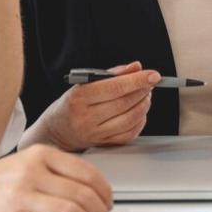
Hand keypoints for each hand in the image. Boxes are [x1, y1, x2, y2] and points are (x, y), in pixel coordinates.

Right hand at [33, 62, 158, 150]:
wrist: (58, 130)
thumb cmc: (73, 103)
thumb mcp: (85, 83)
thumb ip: (112, 74)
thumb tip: (136, 67)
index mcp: (79, 97)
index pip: (114, 87)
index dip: (137, 80)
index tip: (153, 75)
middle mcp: (86, 117)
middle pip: (125, 103)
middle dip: (143, 90)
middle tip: (150, 82)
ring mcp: (95, 133)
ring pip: (130, 119)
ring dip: (144, 104)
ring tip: (145, 95)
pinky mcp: (104, 144)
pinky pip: (130, 133)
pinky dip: (140, 120)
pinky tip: (138, 111)